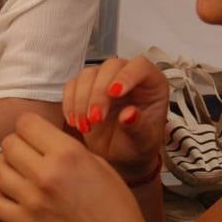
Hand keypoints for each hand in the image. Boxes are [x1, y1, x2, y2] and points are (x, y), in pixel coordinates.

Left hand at [0, 114, 157, 221]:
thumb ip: (68, 148)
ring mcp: (32, 200)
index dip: (28, 127)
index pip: (26, 122)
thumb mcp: (100, 164)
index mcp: (68, 153)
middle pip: (8, 143)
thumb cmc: (115, 208)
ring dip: (5, 167)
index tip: (33, 136)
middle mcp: (47, 172)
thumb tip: (43, 140)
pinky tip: (7, 191)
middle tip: (25, 155)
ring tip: (16, 173)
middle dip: (16, 145)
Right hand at [61, 56, 167, 180]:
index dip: (127, 75)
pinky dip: (70, 103)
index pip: (140, 66)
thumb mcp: (143, 141)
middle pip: (110, 67)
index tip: (114, 93)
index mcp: (151, 83)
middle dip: (99, 92)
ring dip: (82, 99)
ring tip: (85, 125)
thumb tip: (129, 114)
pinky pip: (72, 85)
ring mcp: (105, 80)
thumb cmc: (138, 145)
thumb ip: (138, 127)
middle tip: (95, 118)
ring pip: (88, 74)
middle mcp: (128, 76)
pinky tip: (75, 122)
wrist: (122, 155)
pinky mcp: (86, 88)